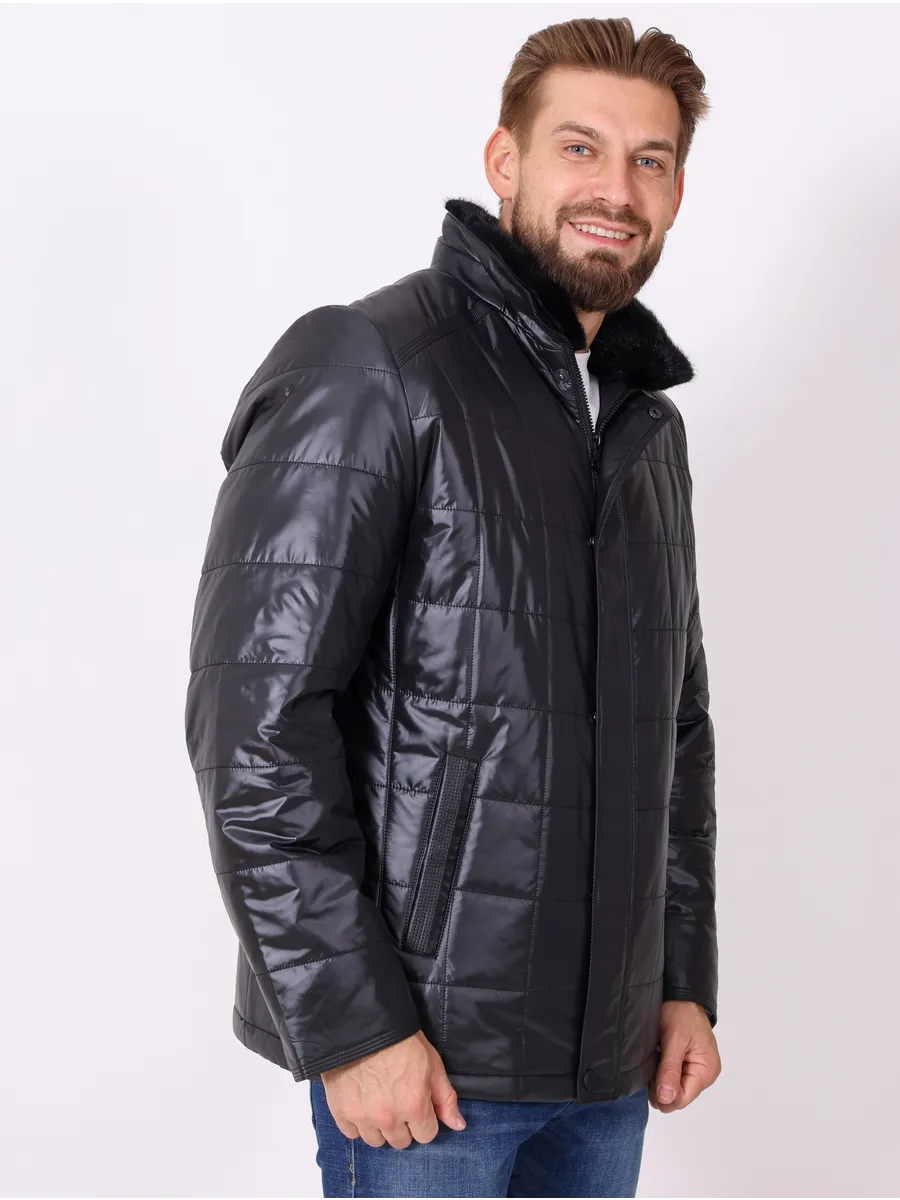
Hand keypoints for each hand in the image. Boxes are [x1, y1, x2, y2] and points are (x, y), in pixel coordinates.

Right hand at [320, 1029, 466, 1148]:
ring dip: (380, 1127)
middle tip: (397, 1100)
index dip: (424, 1119)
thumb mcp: (432, 1064)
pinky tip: (361, 1103)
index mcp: (415, 1107)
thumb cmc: (402, 1041)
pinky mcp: (341, 1113)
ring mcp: (363, 1118)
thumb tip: (458, 1125)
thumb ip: (445, 1098)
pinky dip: (357, 1123)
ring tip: (378, 1102)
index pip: (426, 1135)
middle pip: (401, 1141)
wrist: (364, 1025)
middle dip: (403, 1125)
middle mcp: (389, 1119)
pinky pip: (352, 1133)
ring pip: (376, 1141)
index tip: (417, 1103)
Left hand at [649, 1000, 720, 1112]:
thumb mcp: (673, 1040)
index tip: (649, 1079)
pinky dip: (664, 1071)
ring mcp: (698, 1070)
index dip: (663, 1095)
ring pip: (675, 1088)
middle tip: (651, 1065)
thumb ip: (670, 1070)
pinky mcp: (690, 1064)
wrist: (682, 995)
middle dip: (661, 1086)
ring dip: (662, 1078)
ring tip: (656, 1059)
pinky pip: (676, 1077)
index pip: (682, 1099)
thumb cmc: (680, 1013)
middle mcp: (706, 1074)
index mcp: (706, 1070)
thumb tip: (666, 1099)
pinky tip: (659, 1059)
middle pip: (679, 1096)